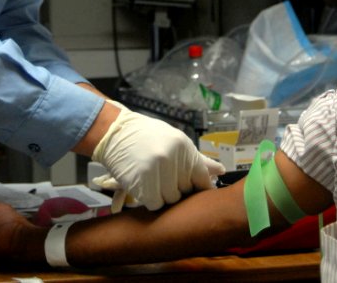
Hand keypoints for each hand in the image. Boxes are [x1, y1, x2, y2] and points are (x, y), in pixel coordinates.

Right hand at [91, 109, 225, 210]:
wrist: (115, 132)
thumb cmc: (147, 136)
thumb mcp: (175, 141)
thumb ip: (197, 159)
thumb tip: (221, 171)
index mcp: (184, 147)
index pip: (201, 178)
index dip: (198, 188)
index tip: (192, 190)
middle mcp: (173, 158)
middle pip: (185, 191)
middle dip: (176, 189)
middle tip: (164, 180)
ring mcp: (156, 170)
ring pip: (170, 200)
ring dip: (162, 195)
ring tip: (152, 182)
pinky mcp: (141, 182)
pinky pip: (154, 204)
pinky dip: (150, 200)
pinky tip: (144, 187)